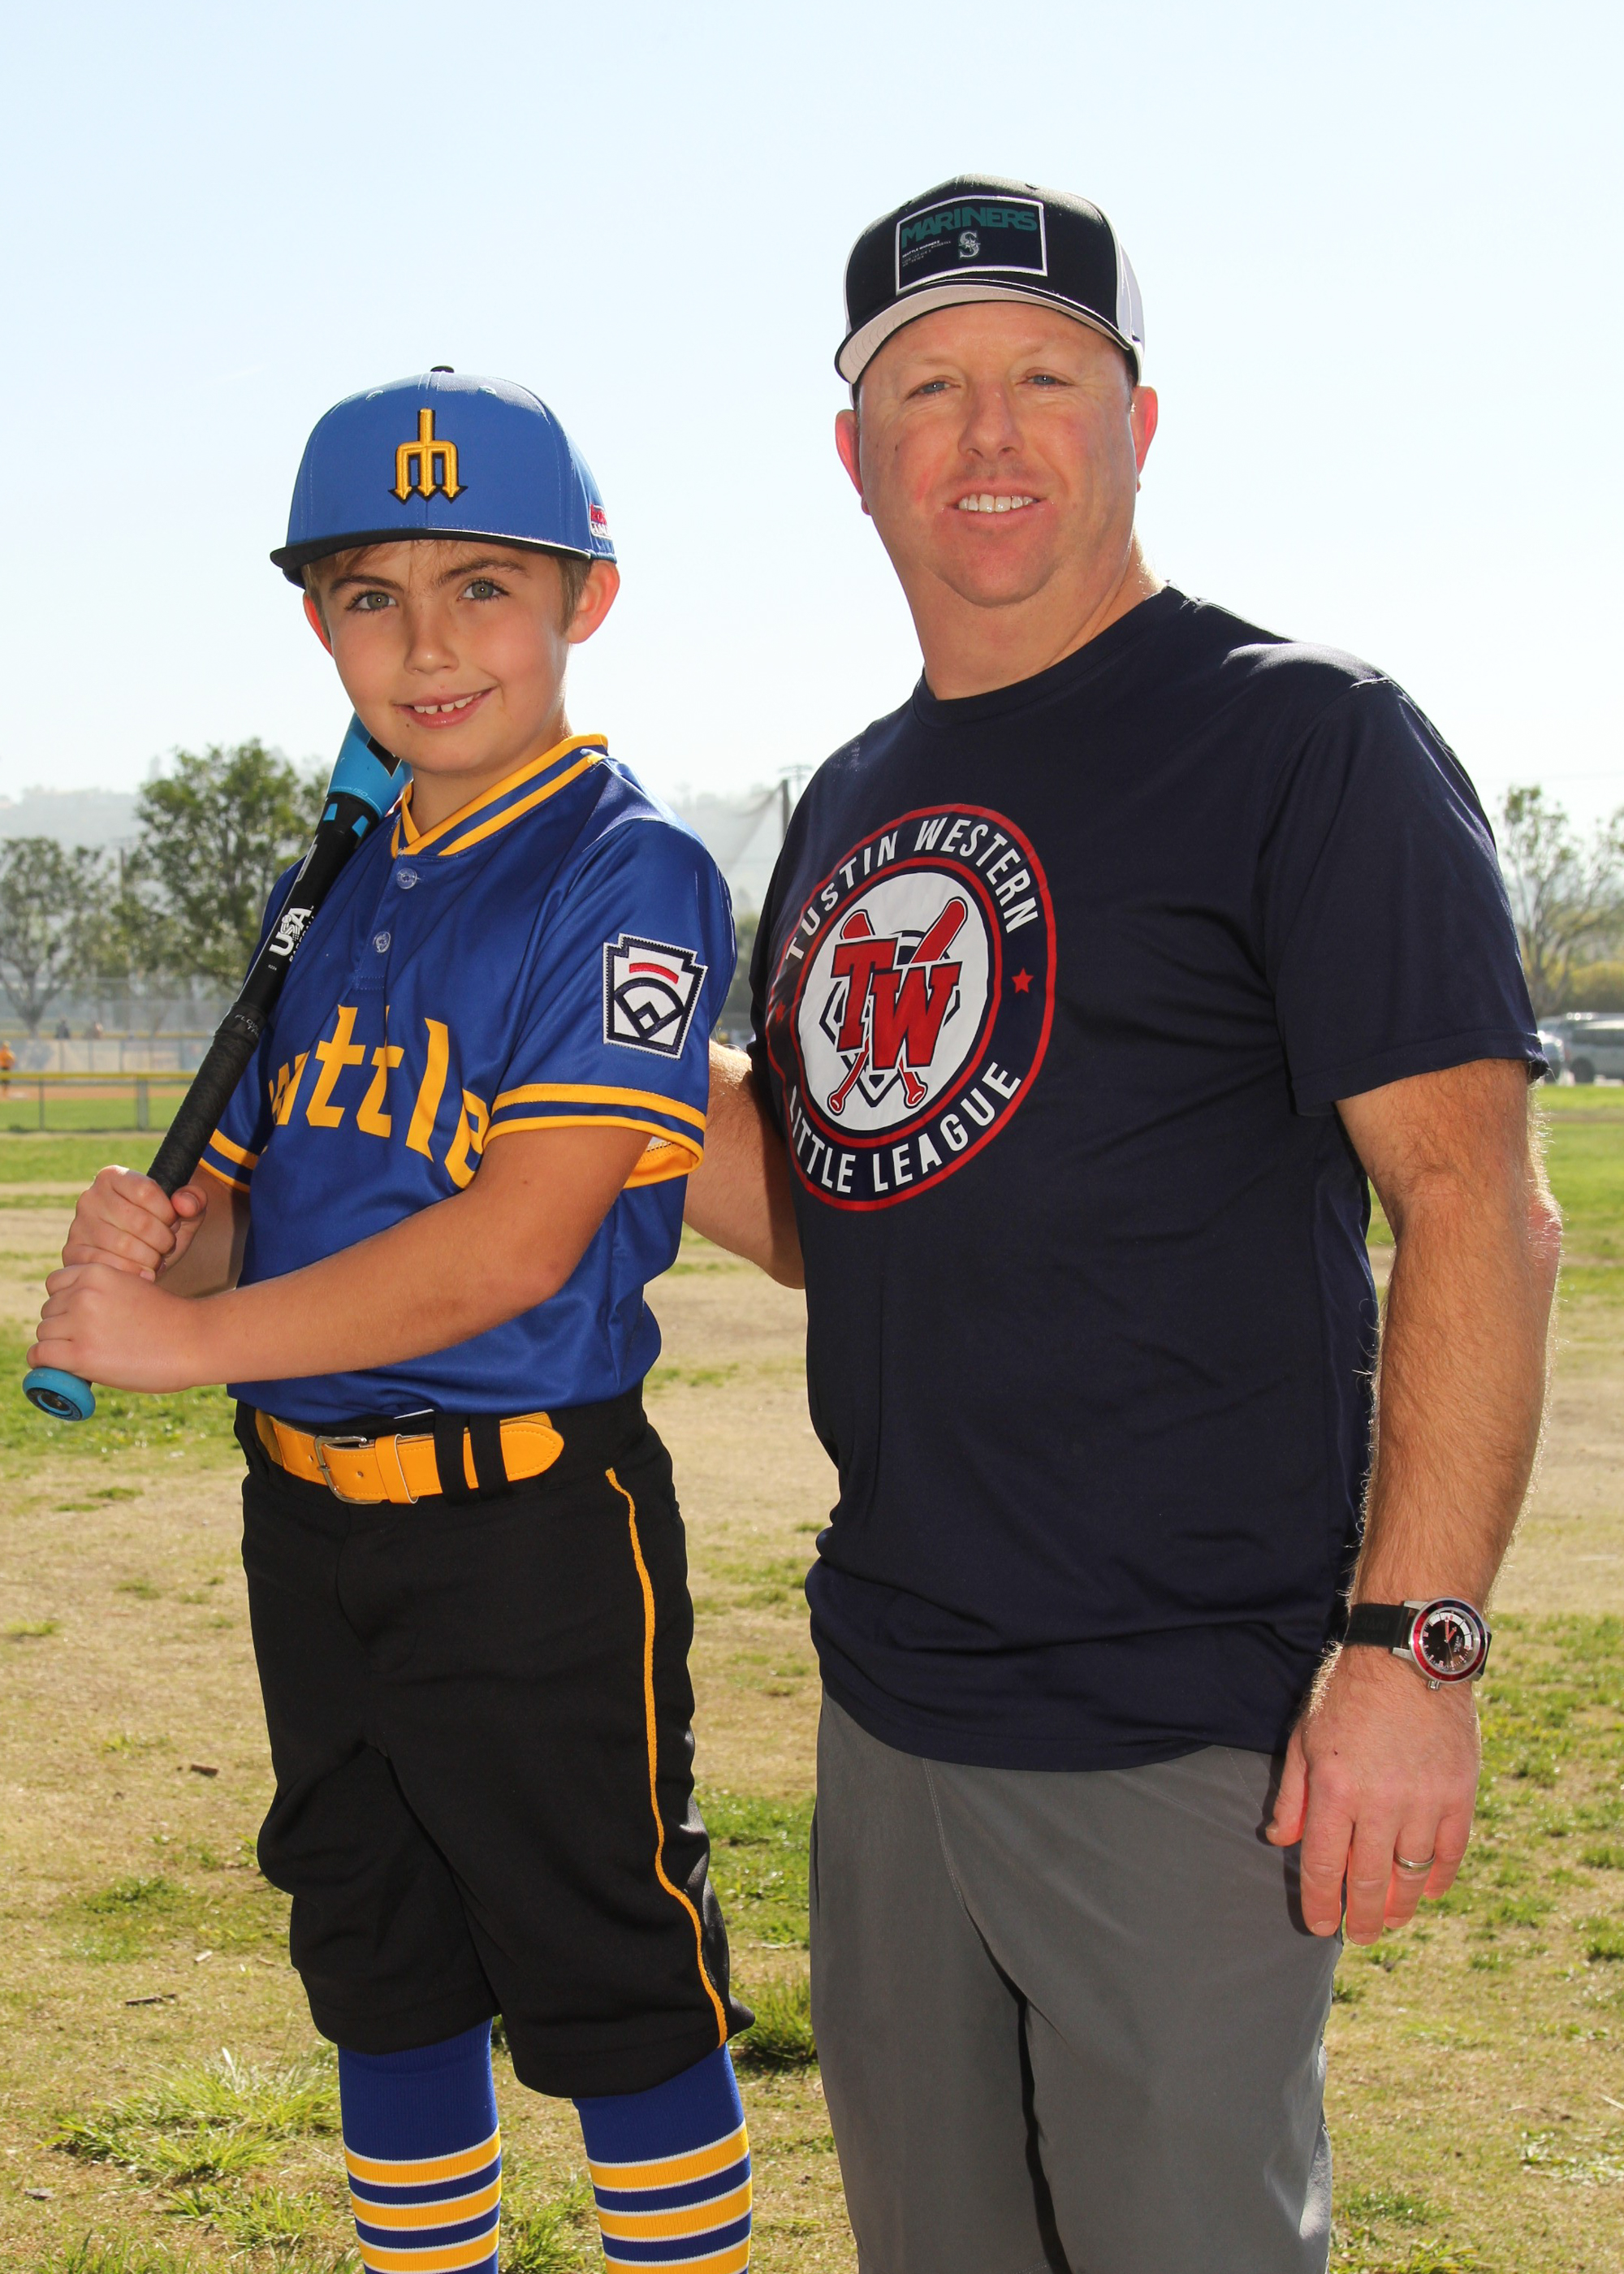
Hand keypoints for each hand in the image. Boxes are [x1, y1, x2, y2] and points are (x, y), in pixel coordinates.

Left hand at [30, 1262, 211, 1392]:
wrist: (195, 1341)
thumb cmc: (169, 1320)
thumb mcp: (132, 1287)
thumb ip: (103, 1293)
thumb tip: (74, 1314)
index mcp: (97, 1272)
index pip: (55, 1284)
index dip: (65, 1302)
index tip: (79, 1318)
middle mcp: (83, 1294)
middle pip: (48, 1311)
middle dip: (63, 1326)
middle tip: (89, 1342)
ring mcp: (81, 1324)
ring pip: (44, 1333)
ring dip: (57, 1346)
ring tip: (85, 1356)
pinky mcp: (81, 1355)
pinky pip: (40, 1356)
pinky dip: (43, 1364)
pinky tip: (60, 1368)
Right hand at [62, 1168, 209, 1279]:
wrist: (138, 1260)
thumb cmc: (161, 1231)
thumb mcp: (184, 1213)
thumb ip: (194, 1200)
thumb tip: (184, 1203)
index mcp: (113, 1177)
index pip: (146, 1191)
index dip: (168, 1213)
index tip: (172, 1223)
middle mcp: (90, 1197)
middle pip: (138, 1221)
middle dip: (163, 1240)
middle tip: (167, 1247)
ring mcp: (78, 1226)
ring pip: (123, 1246)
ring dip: (150, 1259)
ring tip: (156, 1260)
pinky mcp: (72, 1252)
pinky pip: (107, 1265)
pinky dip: (132, 1273)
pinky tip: (144, 1274)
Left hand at [1265, 1645, 1479, 1941]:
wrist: (1408, 1656)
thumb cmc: (1348, 1694)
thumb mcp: (1305, 1737)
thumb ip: (1293, 1795)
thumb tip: (1282, 1841)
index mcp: (1336, 1789)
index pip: (1325, 1867)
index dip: (1321, 1905)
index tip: (1321, 1926)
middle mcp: (1380, 1803)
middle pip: (1369, 1881)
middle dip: (1362, 1917)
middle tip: (1360, 1936)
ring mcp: (1424, 1802)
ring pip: (1412, 1875)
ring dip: (1401, 1905)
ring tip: (1392, 1920)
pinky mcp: (1459, 1794)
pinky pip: (1451, 1853)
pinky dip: (1439, 1878)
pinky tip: (1428, 1891)